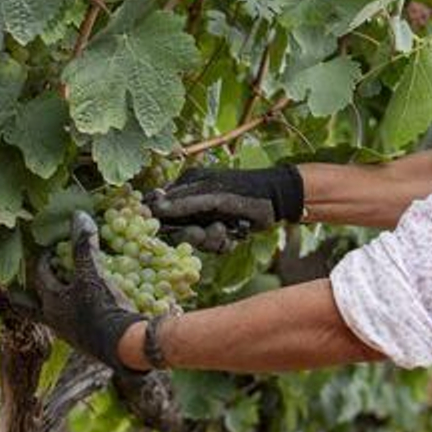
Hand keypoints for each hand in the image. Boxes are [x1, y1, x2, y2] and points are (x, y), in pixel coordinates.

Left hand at [34, 213, 146, 378]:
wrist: (124, 347)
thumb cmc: (103, 309)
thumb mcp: (93, 275)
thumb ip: (85, 247)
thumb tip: (78, 215)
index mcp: (51, 305)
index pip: (40, 278)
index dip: (43, 261)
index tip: (50, 249)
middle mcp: (56, 322)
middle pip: (34, 307)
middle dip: (29, 296)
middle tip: (22, 287)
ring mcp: (71, 336)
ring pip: (56, 316)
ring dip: (57, 303)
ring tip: (62, 294)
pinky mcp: (88, 344)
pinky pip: (77, 325)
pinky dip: (78, 314)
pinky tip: (89, 310)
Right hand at [144, 165, 303, 253]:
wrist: (276, 200)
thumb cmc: (245, 192)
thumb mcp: (213, 196)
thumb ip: (184, 203)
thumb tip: (155, 207)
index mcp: (186, 186)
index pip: (161, 207)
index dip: (163, 222)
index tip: (168, 231)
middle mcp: (192, 202)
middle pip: (176, 229)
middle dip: (192, 235)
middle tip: (205, 232)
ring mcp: (205, 217)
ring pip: (195, 241)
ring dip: (211, 241)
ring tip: (225, 231)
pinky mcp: (218, 231)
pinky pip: (210, 246)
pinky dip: (222, 244)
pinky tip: (233, 236)